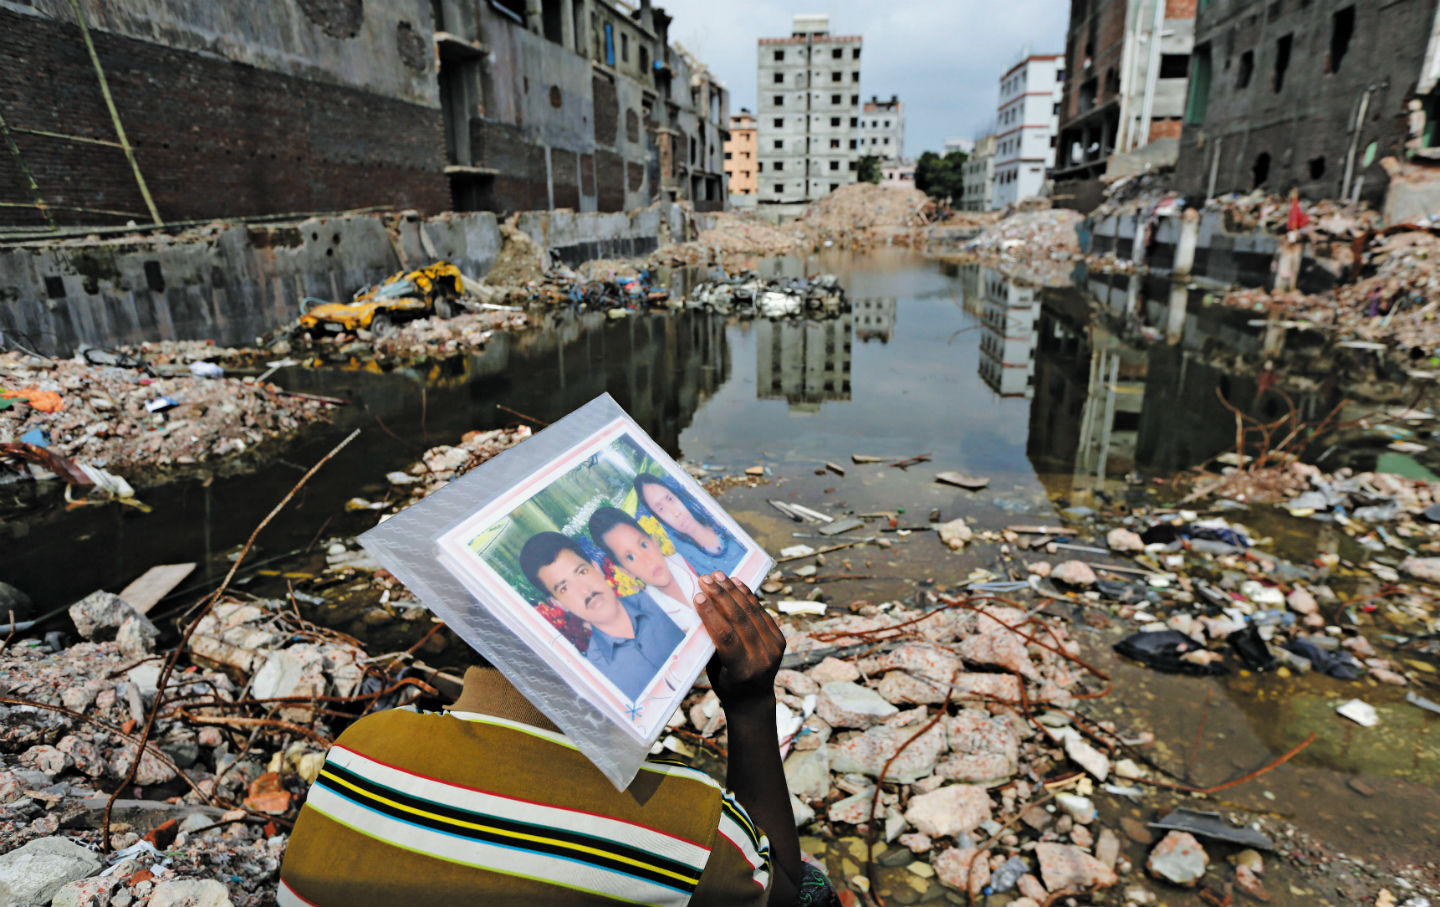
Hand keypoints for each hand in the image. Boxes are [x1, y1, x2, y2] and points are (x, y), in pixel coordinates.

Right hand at [694, 572, 784, 712]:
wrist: (753, 698)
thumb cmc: (725, 684)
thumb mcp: (714, 670)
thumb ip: (711, 643)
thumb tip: (700, 609)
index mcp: (742, 671)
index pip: (726, 637)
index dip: (711, 615)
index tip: (697, 596)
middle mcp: (762, 659)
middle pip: (740, 620)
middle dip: (720, 596)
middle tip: (705, 579)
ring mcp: (774, 648)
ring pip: (752, 612)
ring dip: (733, 590)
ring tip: (718, 575)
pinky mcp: (779, 639)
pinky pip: (761, 612)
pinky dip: (748, 595)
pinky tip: (735, 583)